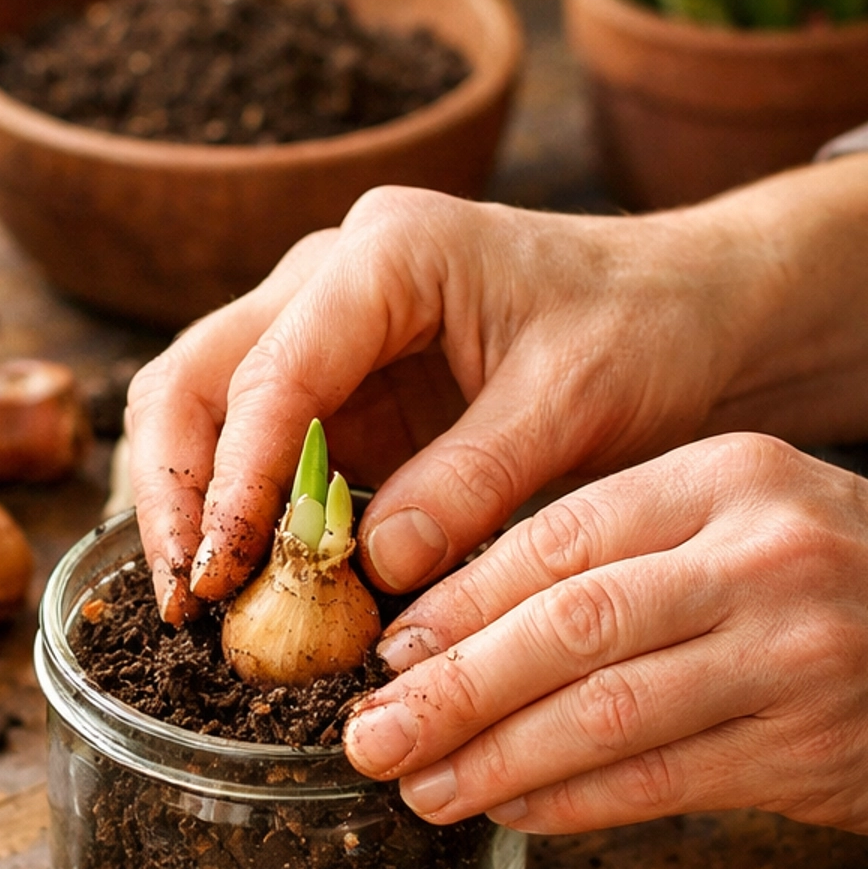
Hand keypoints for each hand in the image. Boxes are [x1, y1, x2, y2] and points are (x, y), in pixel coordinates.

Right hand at [125, 154, 867, 624]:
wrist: (693, 314)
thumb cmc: (646, 331)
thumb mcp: (576, 405)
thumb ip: (473, 482)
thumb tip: (373, 569)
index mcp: (389, 255)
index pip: (272, 370)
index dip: (238, 478)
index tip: (224, 570)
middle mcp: (332, 281)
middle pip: (197, 378)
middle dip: (175, 491)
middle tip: (185, 600)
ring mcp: (325, 337)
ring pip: (204, 415)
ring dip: (194, 512)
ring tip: (202, 613)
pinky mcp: (338, 397)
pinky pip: (259, 459)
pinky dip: (245, 525)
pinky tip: (255, 597)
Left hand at [343, 433, 867, 839]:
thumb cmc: (851, 588)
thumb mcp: (752, 524)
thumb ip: (629, 556)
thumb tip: (459, 625)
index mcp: (729, 477)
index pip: (560, 535)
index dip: (459, 600)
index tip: (388, 649)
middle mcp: (762, 554)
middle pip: (568, 625)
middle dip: (451, 689)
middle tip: (369, 733)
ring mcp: (794, 652)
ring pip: (604, 713)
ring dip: (494, 759)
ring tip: (420, 786)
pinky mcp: (812, 747)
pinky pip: (658, 780)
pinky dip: (570, 802)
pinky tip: (511, 811)